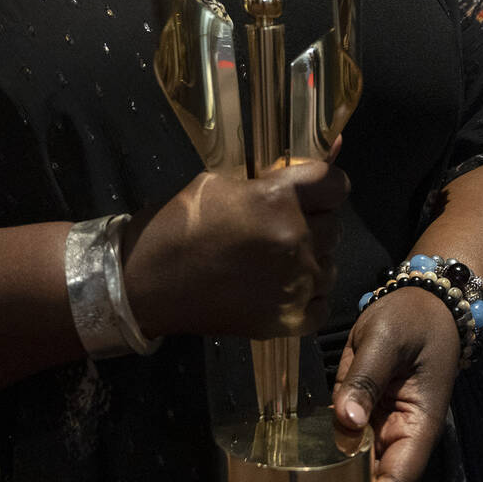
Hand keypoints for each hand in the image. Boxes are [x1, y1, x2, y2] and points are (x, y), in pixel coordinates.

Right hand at [122, 161, 348, 339]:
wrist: (146, 283)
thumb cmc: (178, 225)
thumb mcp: (220, 184)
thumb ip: (270, 179)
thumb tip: (316, 161)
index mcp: (277, 199)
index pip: (336, 184)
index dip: (324, 185)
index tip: (311, 192)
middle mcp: (295, 241)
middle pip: (334, 225)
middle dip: (313, 223)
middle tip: (280, 227)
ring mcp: (295, 284)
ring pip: (330, 265)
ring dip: (310, 261)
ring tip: (275, 261)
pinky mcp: (289, 320)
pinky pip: (321, 302)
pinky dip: (306, 296)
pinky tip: (279, 288)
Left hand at [327, 286, 460, 481]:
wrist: (424, 298)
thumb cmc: (413, 317)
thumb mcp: (387, 339)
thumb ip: (365, 379)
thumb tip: (345, 421)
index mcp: (419, 425)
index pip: (399, 481)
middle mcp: (401, 433)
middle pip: (376, 480)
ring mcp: (383, 423)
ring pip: (358, 464)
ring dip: (331, 476)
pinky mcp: (366, 409)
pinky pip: (347, 438)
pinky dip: (327, 449)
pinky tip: (298, 453)